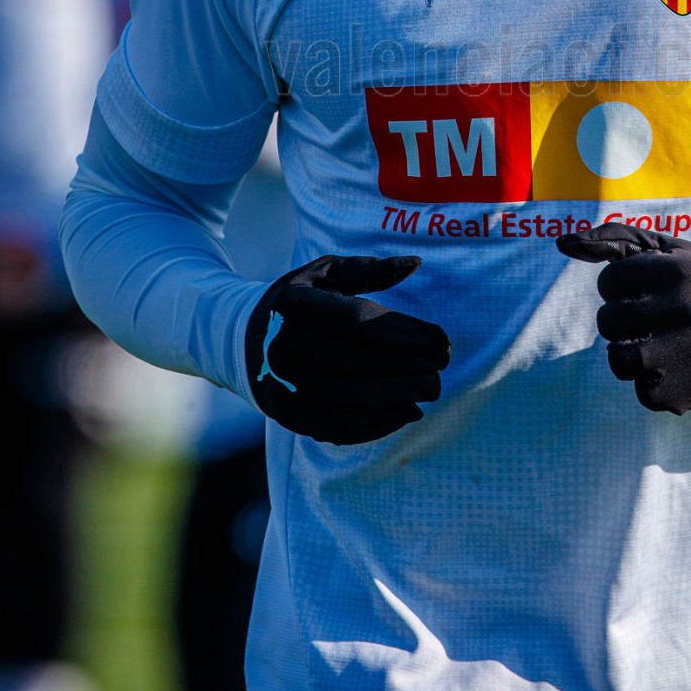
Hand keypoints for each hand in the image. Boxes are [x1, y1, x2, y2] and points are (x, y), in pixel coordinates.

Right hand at [245, 255, 449, 443]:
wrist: (246, 344)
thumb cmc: (300, 302)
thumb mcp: (325, 273)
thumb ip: (368, 269)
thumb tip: (415, 263)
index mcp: (297, 306)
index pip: (361, 321)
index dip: (408, 333)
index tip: (443, 341)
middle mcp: (287, 349)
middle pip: (367, 362)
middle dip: (415, 366)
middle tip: (444, 364)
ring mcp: (290, 389)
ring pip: (362, 397)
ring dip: (406, 394)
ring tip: (433, 386)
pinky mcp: (295, 420)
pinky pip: (348, 427)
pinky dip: (384, 422)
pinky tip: (410, 411)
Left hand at [557, 224, 690, 413]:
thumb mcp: (664, 250)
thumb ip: (612, 240)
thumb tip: (562, 243)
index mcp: (679, 272)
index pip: (608, 282)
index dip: (622, 285)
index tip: (648, 288)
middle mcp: (686, 312)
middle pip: (607, 321)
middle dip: (621, 318)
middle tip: (649, 317)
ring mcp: (687, 356)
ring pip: (618, 359)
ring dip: (629, 351)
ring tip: (655, 342)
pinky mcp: (686, 393)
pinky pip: (641, 391)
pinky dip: (651, 381)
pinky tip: (675, 366)